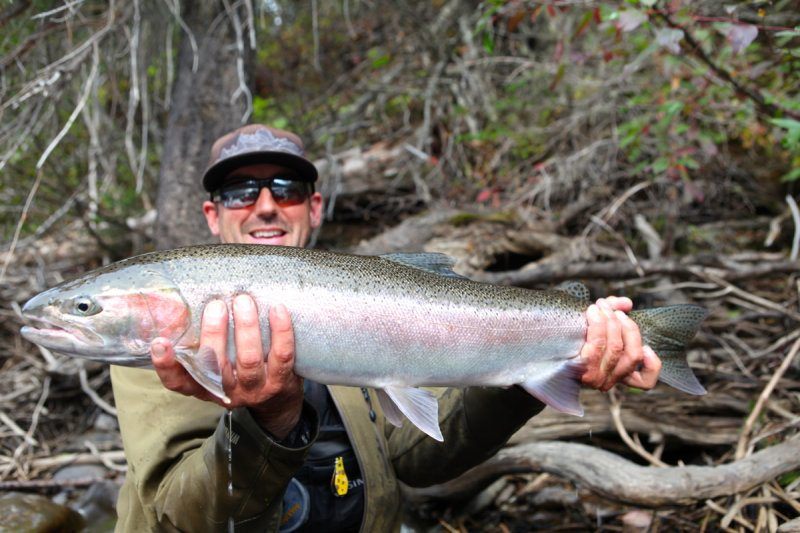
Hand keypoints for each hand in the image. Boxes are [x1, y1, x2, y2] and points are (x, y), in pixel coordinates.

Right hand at [151, 295, 303, 439]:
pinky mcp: (280, 382)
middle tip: (216, 305)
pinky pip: (281, 355)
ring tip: (243, 301)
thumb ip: (202, 345)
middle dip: (214, 332)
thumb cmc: (240, 373)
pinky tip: (277, 309)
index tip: (159, 342)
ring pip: (248, 358)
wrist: (277, 402)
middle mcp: (226, 390)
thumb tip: (188, 303)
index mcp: (203, 386)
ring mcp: (254, 388)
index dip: (166, 365)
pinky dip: (280, 330)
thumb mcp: (216, 366)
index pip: (177, 382)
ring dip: (246, 327)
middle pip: (214, 365)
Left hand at [580, 296, 661, 390]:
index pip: (645, 382)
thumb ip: (613, 313)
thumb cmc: (572, 339)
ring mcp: (594, 378)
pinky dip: (600, 328)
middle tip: (608, 307)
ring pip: (615, 348)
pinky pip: (597, 348)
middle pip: (630, 353)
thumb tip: (627, 303)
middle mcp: (608, 381)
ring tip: (598, 307)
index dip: (653, 365)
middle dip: (622, 324)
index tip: (647, 347)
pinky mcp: (578, 370)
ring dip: (609, 321)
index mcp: (616, 375)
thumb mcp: (596, 327)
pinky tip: (597, 317)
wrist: (537, 353)